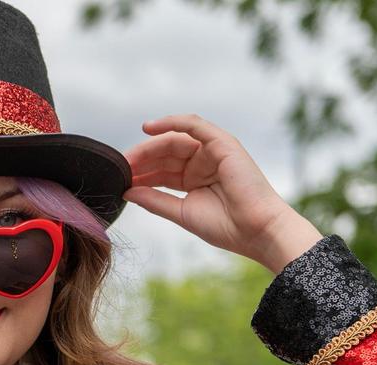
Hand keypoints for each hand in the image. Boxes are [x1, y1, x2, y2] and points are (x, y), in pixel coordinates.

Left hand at [123, 114, 322, 272]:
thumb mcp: (182, 212)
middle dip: (140, 159)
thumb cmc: (226, 227)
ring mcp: (213, 151)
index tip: (119, 178)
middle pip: (164, 154)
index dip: (140, 173)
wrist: (257, 231)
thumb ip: (155, 200)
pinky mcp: (223, 143)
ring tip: (128, 157)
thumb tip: (127, 192)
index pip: (161, 170)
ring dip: (149, 146)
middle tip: (118, 167)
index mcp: (194, 179)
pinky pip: (194, 125)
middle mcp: (203, 162)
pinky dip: (172, 122)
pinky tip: (148, 127)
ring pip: (174, 140)